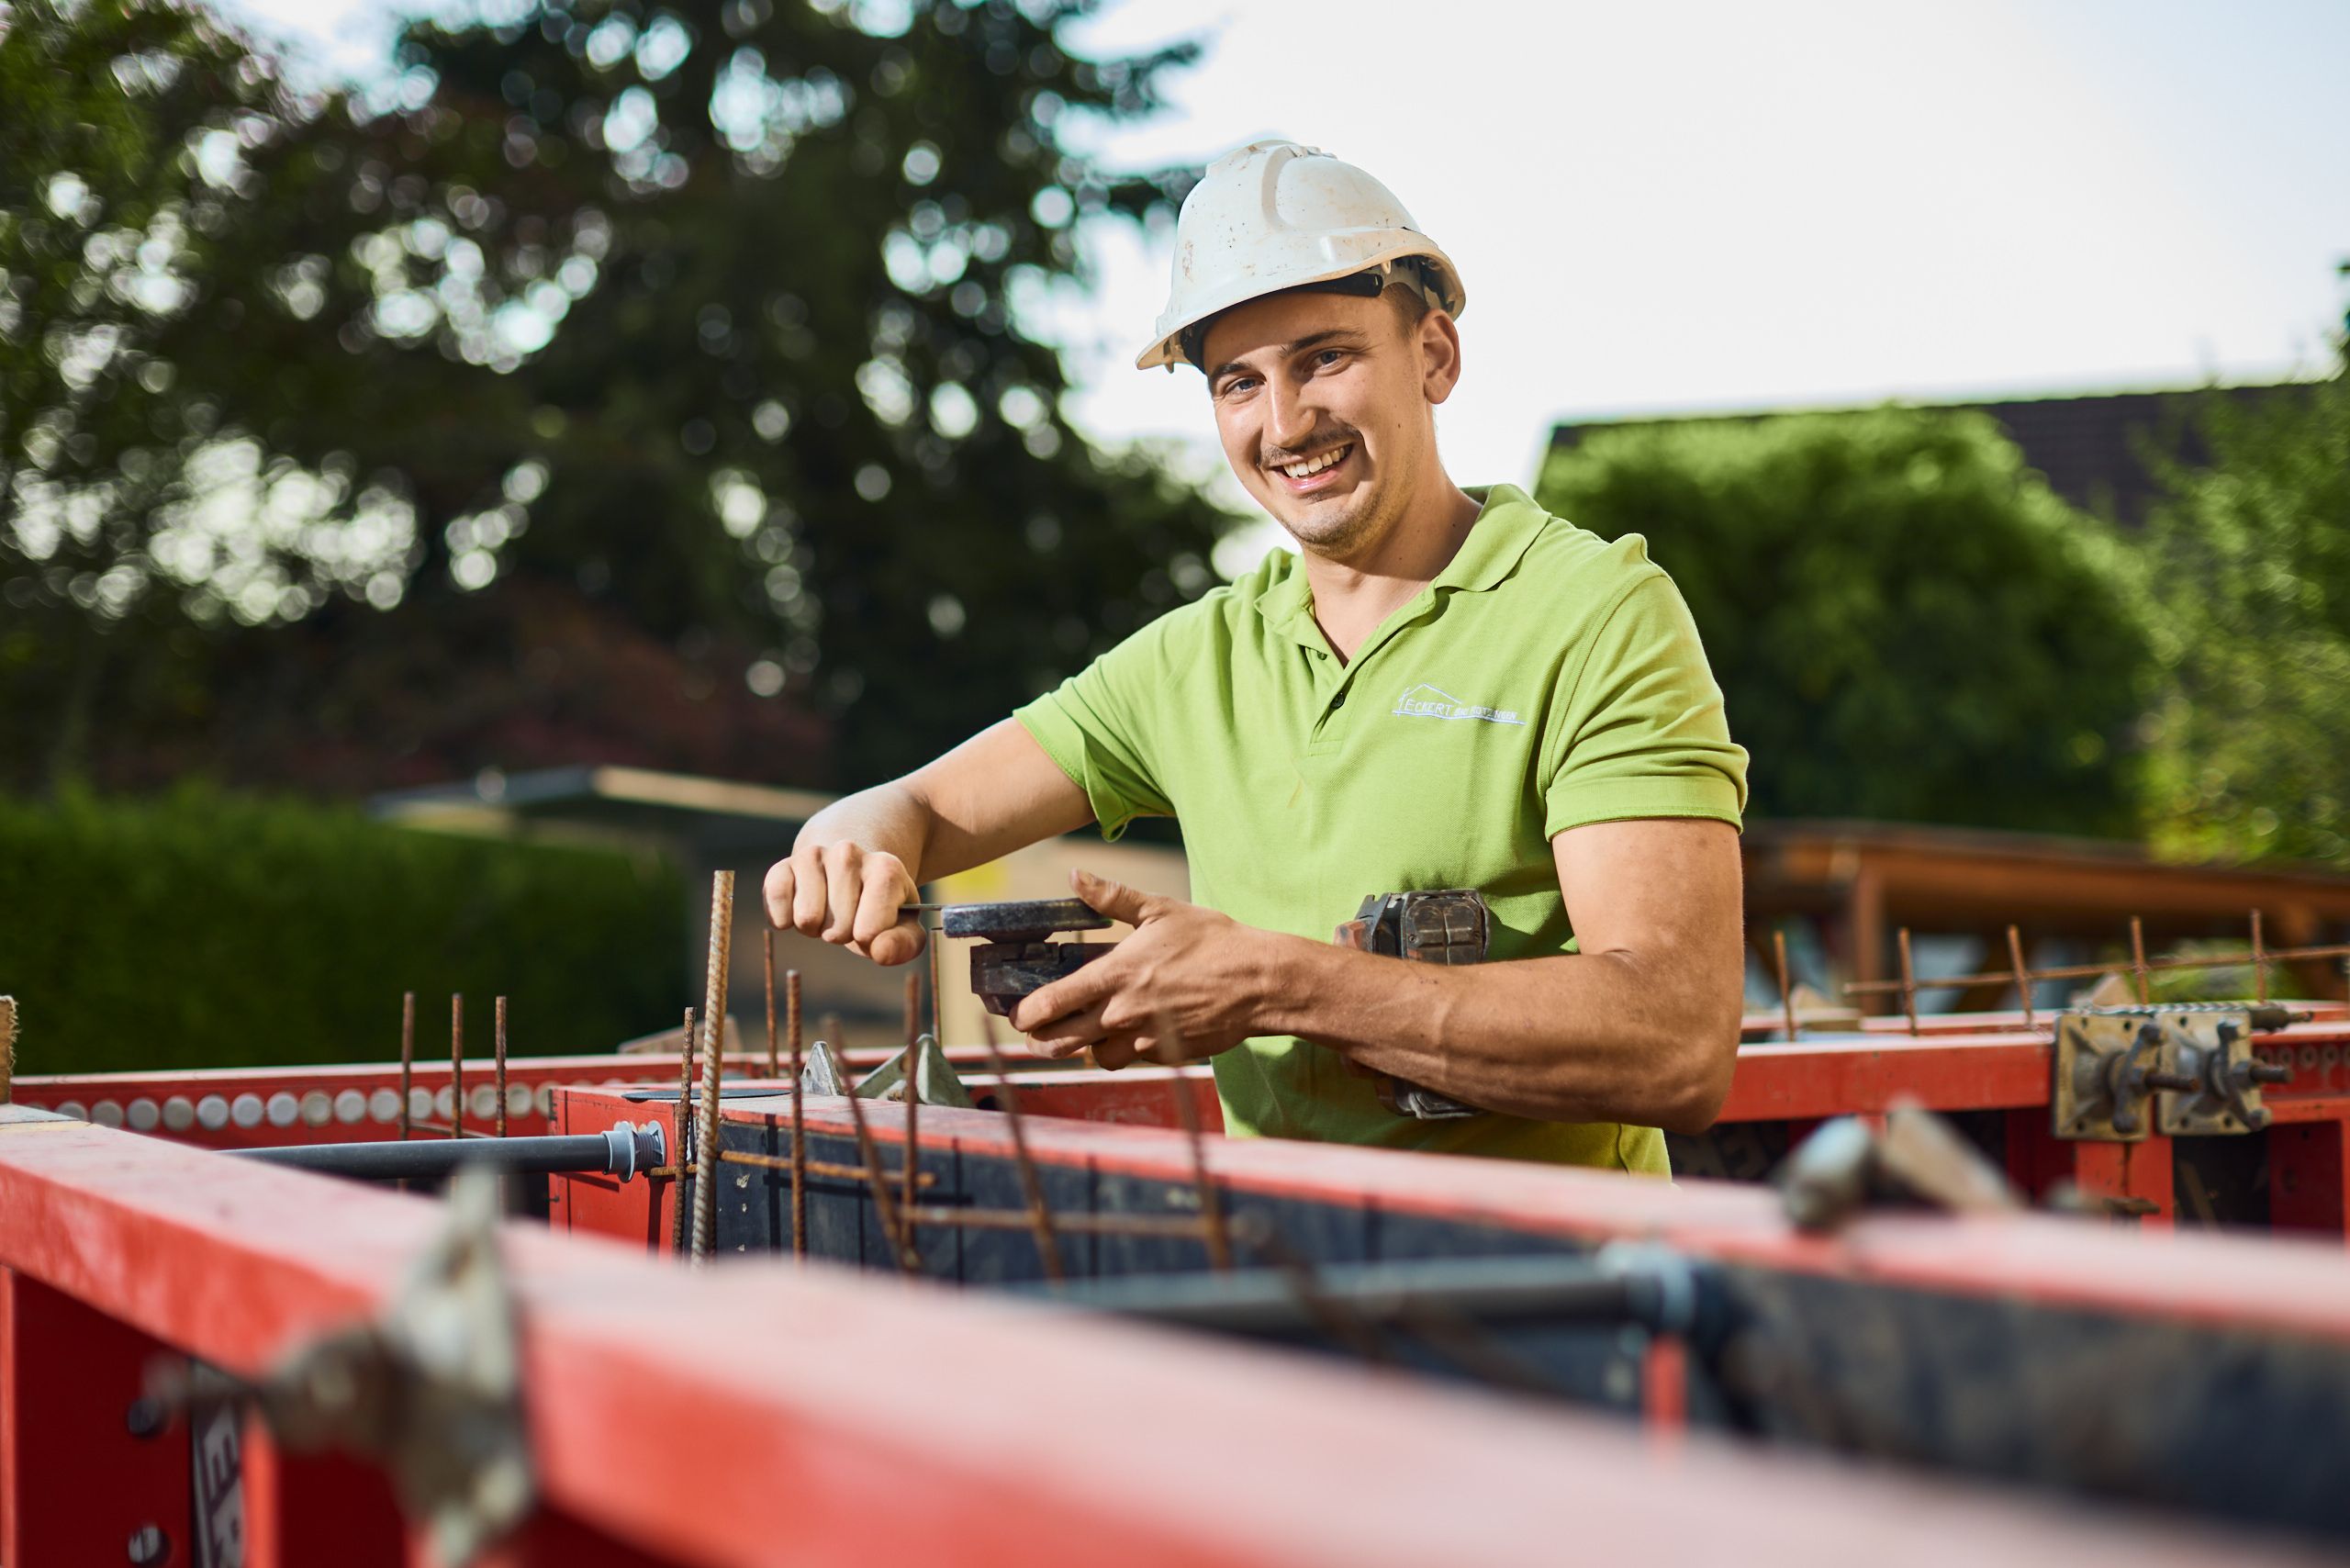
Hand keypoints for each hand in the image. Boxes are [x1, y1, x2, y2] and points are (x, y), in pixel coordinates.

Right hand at [761, 840, 924, 965]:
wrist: (848, 868)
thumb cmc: (877, 905)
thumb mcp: (902, 925)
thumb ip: (903, 944)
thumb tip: (880, 951)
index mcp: (886, 869)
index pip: (871, 928)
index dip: (869, 940)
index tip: (871, 926)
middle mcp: (849, 853)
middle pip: (838, 926)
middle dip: (842, 934)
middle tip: (847, 917)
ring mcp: (814, 855)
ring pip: (807, 917)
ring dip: (815, 927)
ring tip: (826, 910)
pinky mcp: (783, 866)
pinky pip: (776, 901)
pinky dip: (784, 919)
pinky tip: (799, 908)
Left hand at [1010, 869, 1267, 1068]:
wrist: (1259, 981)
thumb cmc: (1212, 941)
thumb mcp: (1161, 910)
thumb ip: (1112, 897)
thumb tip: (1074, 875)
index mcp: (1115, 975)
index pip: (1052, 1004)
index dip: (1027, 1014)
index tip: (1020, 1014)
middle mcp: (1123, 1013)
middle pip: (1061, 1042)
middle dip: (1042, 1041)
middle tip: (1036, 1036)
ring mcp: (1145, 1038)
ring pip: (1096, 1057)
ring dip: (1086, 1047)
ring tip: (1086, 1032)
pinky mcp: (1166, 1055)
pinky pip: (1132, 1060)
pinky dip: (1123, 1051)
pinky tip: (1129, 1033)